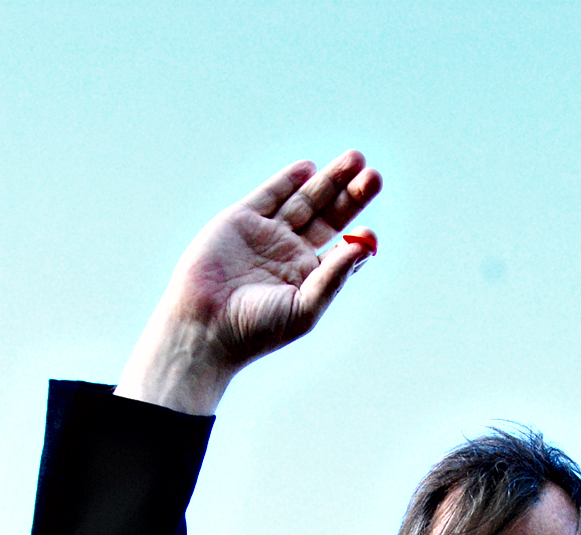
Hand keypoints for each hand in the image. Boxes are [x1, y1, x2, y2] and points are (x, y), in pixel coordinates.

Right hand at [115, 151, 381, 414]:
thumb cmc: (256, 329)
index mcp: (309, 278)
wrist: (206, 324)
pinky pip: (270, 195)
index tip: (368, 233)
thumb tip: (361, 247)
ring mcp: (267, 234)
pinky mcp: (241, 220)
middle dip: (351, 195)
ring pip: (304, 200)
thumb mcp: (304, 309)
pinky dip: (288, 180)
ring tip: (355, 159)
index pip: (342, 250)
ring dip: (329, 180)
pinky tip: (309, 168)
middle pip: (329, 216)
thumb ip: (333, 278)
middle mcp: (291, 253)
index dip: (358, 239)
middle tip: (373, 175)